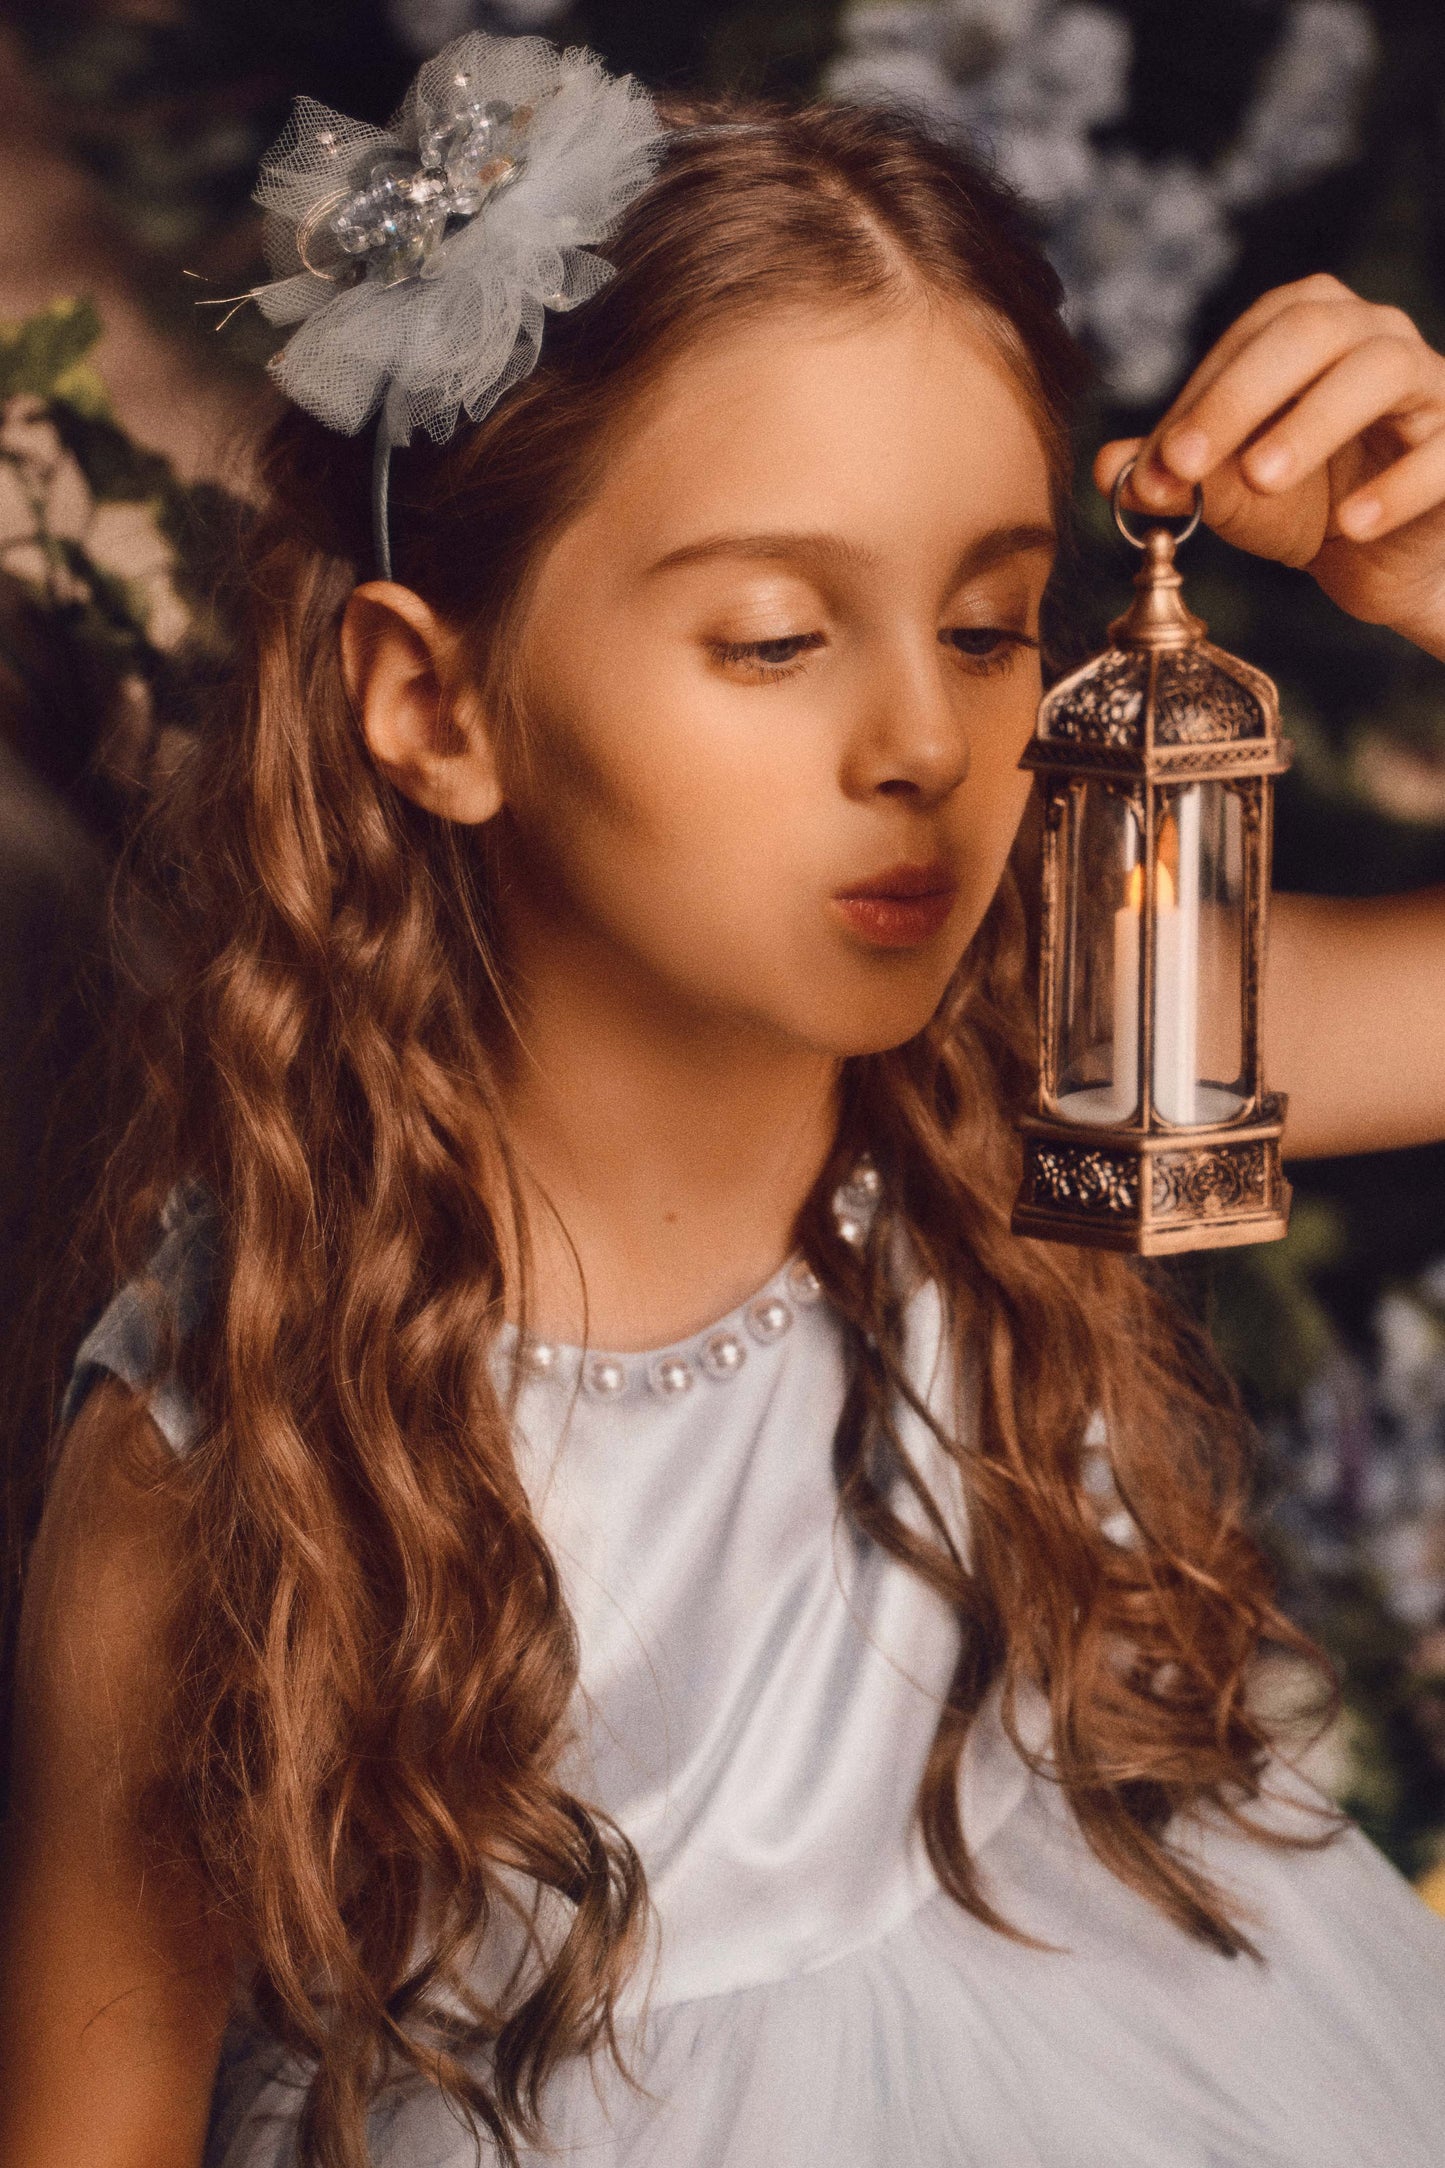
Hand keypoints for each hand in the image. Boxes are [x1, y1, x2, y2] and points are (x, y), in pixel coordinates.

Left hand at [1095, 275, 1444, 655]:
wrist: (1383, 558)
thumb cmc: (1304, 502)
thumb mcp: (1229, 493)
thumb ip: (1172, 477)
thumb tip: (1109, 469)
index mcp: (1310, 324)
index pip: (1250, 338)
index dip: (1199, 397)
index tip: (1157, 464)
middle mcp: (1373, 333)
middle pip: (1311, 329)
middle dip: (1240, 396)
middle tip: (1189, 463)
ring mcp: (1427, 381)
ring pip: (1380, 371)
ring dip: (1313, 423)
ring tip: (1262, 480)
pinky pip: (1441, 451)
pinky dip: (1395, 488)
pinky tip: (1350, 525)